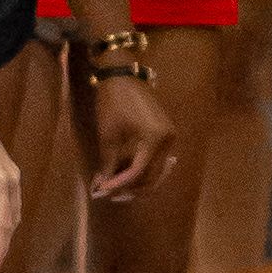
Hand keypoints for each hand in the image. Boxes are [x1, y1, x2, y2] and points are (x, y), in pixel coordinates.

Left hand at [85, 70, 174, 200]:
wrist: (122, 76)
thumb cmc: (113, 103)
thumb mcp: (108, 135)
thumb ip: (108, 163)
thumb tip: (102, 187)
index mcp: (155, 139)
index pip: (139, 172)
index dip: (120, 184)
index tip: (103, 192)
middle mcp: (168, 141)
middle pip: (152, 176)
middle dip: (131, 188)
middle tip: (111, 195)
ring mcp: (169, 137)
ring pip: (156, 170)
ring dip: (137, 181)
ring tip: (117, 187)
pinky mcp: (165, 134)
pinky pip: (156, 159)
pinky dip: (142, 168)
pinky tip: (126, 173)